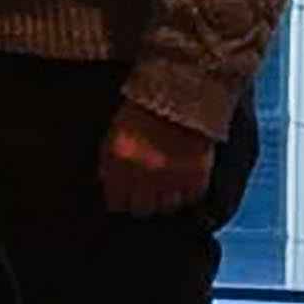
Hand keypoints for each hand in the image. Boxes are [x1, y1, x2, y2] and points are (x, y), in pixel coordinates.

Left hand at [98, 100, 215, 215]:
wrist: (180, 95)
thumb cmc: (143, 111)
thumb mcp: (115, 133)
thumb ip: (108, 161)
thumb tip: (105, 184)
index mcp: (121, 162)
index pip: (116, 202)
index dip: (120, 199)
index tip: (124, 197)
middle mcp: (145, 174)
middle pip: (142, 209)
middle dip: (142, 201)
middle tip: (146, 192)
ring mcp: (173, 177)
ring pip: (167, 207)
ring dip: (166, 198)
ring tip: (166, 184)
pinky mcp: (197, 176)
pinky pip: (191, 198)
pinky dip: (188, 191)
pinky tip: (184, 179)